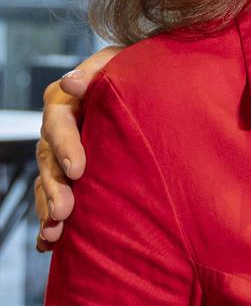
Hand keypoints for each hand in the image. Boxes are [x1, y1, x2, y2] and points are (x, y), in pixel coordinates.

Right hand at [35, 47, 121, 250]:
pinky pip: (53, 198)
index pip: (57, 121)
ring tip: (55, 232)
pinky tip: (48, 243)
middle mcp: (60, 127)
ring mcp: (63, 153)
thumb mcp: (120, 61)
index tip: (77, 169)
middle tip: (64, 211)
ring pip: (47, 182)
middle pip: (47, 158)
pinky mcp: (71, 175)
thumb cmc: (135, 70)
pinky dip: (48, 221)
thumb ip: (97, 70)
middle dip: (54, 187)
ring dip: (48, 208)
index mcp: (67, 99)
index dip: (65, 145)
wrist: (149, 88)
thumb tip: (69, 82)